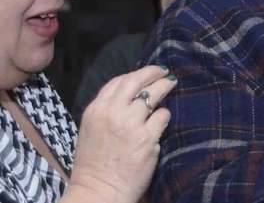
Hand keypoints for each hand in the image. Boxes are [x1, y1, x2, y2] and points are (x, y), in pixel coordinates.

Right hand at [68, 65, 176, 202]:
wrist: (98, 192)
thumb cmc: (94, 164)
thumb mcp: (92, 129)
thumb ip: (108, 110)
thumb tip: (132, 94)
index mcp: (96, 110)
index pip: (118, 81)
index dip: (136, 73)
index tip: (147, 73)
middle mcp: (112, 113)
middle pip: (137, 81)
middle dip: (153, 72)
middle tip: (165, 71)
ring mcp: (130, 125)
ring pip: (154, 95)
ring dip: (164, 88)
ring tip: (171, 85)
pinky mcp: (147, 138)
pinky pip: (163, 116)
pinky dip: (165, 116)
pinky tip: (164, 119)